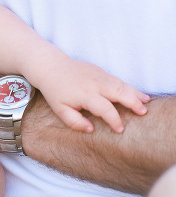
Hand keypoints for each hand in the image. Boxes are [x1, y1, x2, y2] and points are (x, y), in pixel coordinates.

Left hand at [32, 58, 149, 133]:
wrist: (50, 67)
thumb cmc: (55, 91)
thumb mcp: (59, 109)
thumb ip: (74, 122)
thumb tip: (91, 129)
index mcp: (84, 94)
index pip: (104, 108)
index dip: (114, 120)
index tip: (120, 129)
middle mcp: (94, 83)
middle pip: (118, 92)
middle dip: (132, 103)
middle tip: (142, 113)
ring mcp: (98, 75)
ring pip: (121, 84)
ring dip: (135, 94)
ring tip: (146, 103)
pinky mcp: (100, 70)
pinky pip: (118, 80)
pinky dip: (129, 87)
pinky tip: (138, 95)